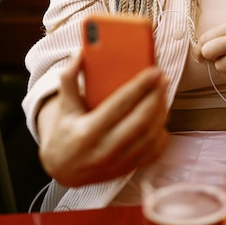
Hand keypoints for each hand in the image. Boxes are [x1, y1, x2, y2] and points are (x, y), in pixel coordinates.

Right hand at [38, 55, 168, 186]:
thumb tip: (79, 55)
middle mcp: (104, 150)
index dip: (140, 87)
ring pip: (150, 136)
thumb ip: (69, 79)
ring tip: (163, 94)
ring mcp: (118, 163)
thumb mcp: (63, 107)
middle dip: (156, 97)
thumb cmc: (65, 133)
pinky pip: (153, 151)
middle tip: (163, 78)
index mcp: (87, 132)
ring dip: (161, 112)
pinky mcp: (128, 169)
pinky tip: (161, 116)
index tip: (153, 71)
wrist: (62, 169)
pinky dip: (161, 132)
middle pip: (141, 121)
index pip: (120, 105)